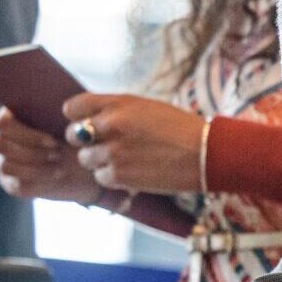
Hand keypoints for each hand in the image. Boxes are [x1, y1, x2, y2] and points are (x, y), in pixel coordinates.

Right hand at [0, 108, 99, 203]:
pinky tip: (57, 174)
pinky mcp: (11, 184)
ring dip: (36, 167)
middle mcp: (0, 139)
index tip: (53, 141)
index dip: (26, 134)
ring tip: (60, 164)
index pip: (2, 123)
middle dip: (32, 151)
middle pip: (0, 144)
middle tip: (58, 154)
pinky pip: (18, 185)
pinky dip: (40, 181)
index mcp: (10, 117)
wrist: (83, 161)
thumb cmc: (72, 134)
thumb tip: (60, 108)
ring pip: (7, 166)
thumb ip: (56, 109)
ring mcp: (2, 162)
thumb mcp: (67, 120)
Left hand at [61, 93, 207, 196]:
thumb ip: (117, 111)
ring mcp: (113, 151)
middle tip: (105, 146)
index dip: (78, 117)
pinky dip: (113, 178)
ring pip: (86, 159)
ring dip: (100, 161)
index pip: (73, 107)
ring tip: (124, 161)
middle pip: (74, 135)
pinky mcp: (120, 175)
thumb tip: (92, 121)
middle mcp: (111, 124)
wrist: (208, 153)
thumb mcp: (147, 108)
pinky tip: (133, 173)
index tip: (88, 124)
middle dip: (86, 142)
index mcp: (118, 103)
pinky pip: (101, 177)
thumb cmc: (181, 129)